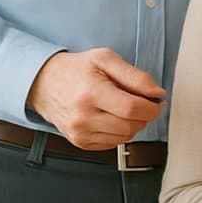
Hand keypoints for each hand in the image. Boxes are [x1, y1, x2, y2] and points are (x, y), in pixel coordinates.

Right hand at [26, 47, 164, 148]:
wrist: (44, 84)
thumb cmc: (77, 69)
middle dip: (146, 115)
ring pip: (125, 137)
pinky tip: (114, 117)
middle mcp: (83, 117)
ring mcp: (80, 133)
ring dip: (134, 124)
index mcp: (90, 93)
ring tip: (126, 107)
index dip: (152, 107)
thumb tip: (157, 93)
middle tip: (144, 102)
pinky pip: (114, 143)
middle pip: (131, 126)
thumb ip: (135, 76)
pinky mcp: (80, 142)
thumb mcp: (106, 59)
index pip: (132, 109)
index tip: (157, 100)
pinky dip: (121, 132)